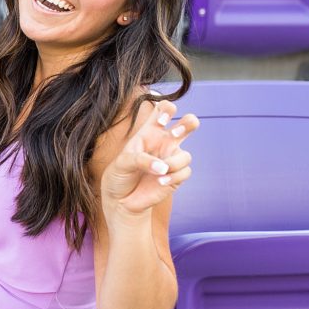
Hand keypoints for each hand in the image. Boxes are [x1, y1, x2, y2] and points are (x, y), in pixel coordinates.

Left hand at [100, 99, 198, 218]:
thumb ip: (141, 159)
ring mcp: (171, 159)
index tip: (160, 121)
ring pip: (186, 155)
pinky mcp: (177, 176)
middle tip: (174, 134)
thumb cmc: (119, 175)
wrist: (121, 200)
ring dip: (173, 163)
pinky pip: (185, 172)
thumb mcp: (122, 163)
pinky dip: (173, 177)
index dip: (167, 109)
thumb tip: (163, 167)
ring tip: (159, 172)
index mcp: (149, 132)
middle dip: (188, 123)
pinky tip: (159, 182)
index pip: (163, 110)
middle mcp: (164, 143)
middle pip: (188, 123)